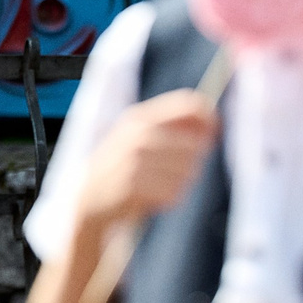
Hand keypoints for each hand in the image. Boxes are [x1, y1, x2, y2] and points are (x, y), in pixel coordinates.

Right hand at [75, 90, 218, 234]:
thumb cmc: (123, 165)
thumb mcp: (139, 136)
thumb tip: (212, 124)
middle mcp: (138, 135)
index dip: (208, 118)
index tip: (213, 132)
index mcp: (140, 117)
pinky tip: (152, 196)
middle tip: (173, 169)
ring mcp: (135, 160)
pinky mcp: (135, 187)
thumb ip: (173, 127)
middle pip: (195, 144)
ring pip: (188, 171)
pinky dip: (169, 197)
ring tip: (159, 184)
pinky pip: (175, 192)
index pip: (188, 105)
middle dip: (193, 160)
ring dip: (180, 181)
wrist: (89, 197)